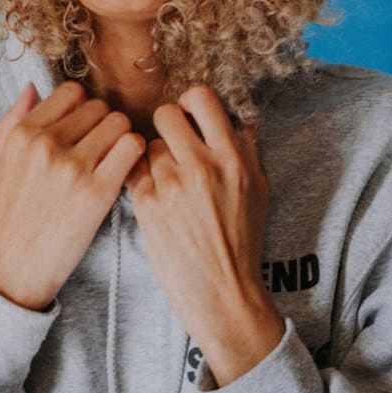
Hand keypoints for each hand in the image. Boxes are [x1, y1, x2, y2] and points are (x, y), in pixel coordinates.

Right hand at [0, 81, 144, 309]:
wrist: (10, 273)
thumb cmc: (1, 220)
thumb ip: (10, 122)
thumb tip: (32, 87)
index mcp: (23, 134)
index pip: (71, 92)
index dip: (81, 107)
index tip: (83, 128)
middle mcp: (47, 144)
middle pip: (99, 107)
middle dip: (103, 123)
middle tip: (100, 148)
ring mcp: (73, 167)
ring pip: (119, 122)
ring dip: (121, 137)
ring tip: (113, 159)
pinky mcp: (98, 193)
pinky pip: (132, 148)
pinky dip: (135, 154)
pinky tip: (125, 170)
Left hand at [126, 85, 284, 385]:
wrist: (222, 294)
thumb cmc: (242, 242)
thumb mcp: (257, 190)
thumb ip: (246, 149)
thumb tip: (239, 117)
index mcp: (232, 159)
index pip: (202, 98)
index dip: (191, 101)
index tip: (189, 114)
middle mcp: (202, 167)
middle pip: (166, 114)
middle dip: (167, 126)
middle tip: (172, 144)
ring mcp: (171, 186)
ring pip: (147, 145)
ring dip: (154, 158)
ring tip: (167, 181)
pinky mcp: (146, 205)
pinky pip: (133, 170)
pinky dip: (140, 177)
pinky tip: (153, 194)